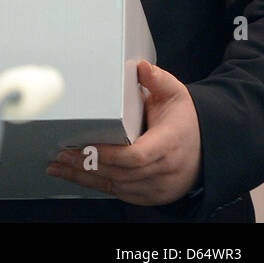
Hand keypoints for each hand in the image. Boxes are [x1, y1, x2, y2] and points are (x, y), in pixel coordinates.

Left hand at [46, 60, 201, 205]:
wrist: (205, 148)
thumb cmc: (184, 119)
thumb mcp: (176, 95)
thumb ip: (159, 80)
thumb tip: (142, 66)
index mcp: (169, 144)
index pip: (136, 156)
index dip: (107, 154)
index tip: (83, 146)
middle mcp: (165, 170)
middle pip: (121, 173)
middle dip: (89, 165)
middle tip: (61, 153)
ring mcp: (159, 187)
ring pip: (118, 186)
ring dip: (86, 178)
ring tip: (58, 166)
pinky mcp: (150, 196)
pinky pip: (120, 193)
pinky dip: (95, 185)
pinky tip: (74, 175)